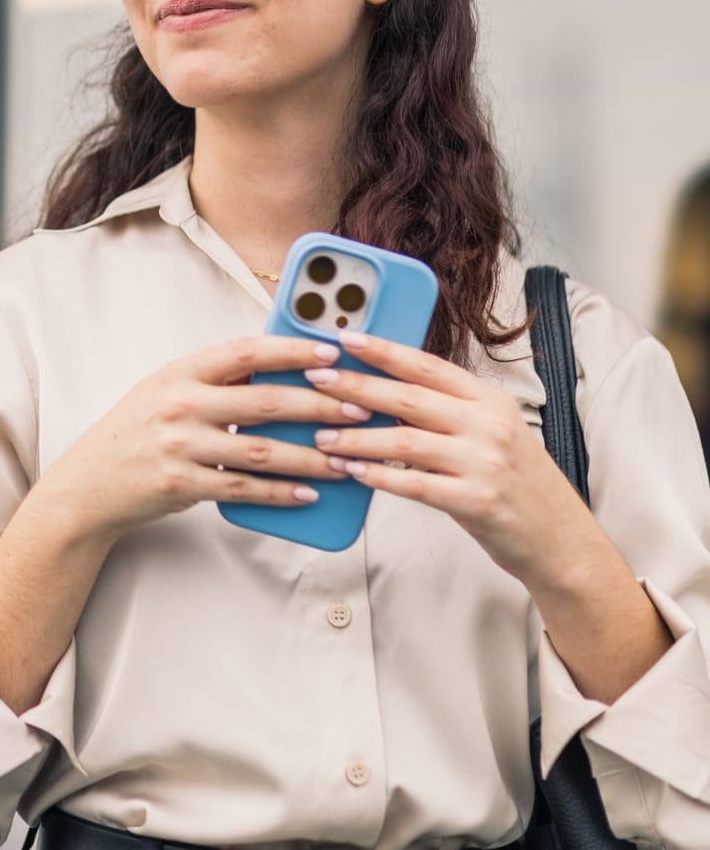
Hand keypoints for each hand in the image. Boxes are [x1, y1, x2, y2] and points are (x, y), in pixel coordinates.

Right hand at [43, 334, 372, 542]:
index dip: (292, 350)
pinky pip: (243, 488)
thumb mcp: (164, 393)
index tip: (332, 352)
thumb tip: (277, 371)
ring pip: (261, 450)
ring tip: (346, 459)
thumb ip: (214, 382)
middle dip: (319, 405)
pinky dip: (280, 492)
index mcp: (179, 373)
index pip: (245, 351)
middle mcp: (179, 404)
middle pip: (264, 401)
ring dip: (311, 456)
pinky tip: (308, 494)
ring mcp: (178, 445)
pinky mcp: (180, 483)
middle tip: (360, 409)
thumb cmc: (133, 435)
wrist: (87, 485)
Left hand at [303, 331, 596, 581]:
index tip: (344, 338)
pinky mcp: (478, 501)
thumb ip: (447, 412)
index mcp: (490, 400)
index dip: (384, 350)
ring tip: (320, 436)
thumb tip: (381, 395)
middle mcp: (489, 425)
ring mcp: (485, 463)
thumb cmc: (515, 484)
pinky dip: (378, 477)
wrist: (561, 540)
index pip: (428, 366)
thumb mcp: (490, 434)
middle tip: (316, 380)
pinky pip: (415, 485)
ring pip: (405, 441)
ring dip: (357, 438)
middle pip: (409, 398)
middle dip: (356, 387)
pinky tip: (351, 472)